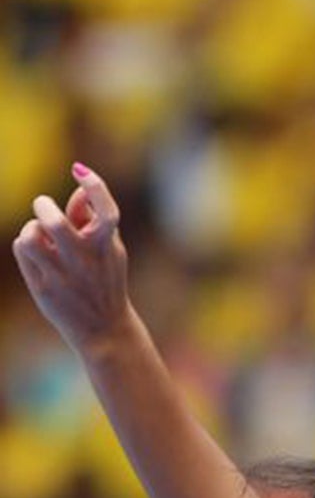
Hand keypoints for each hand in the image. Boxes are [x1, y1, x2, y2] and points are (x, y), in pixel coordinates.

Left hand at [14, 163, 134, 356]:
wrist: (103, 329)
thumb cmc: (105, 281)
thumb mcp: (109, 251)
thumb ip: (94, 221)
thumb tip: (79, 191)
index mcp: (107, 247)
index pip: (106, 211)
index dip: (94, 185)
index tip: (79, 169)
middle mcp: (85, 260)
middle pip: (55, 222)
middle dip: (44, 207)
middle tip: (44, 207)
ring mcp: (62, 274)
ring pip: (31, 235)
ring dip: (32, 226)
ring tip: (38, 231)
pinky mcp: (43, 287)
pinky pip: (22, 249)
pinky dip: (25, 243)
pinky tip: (34, 251)